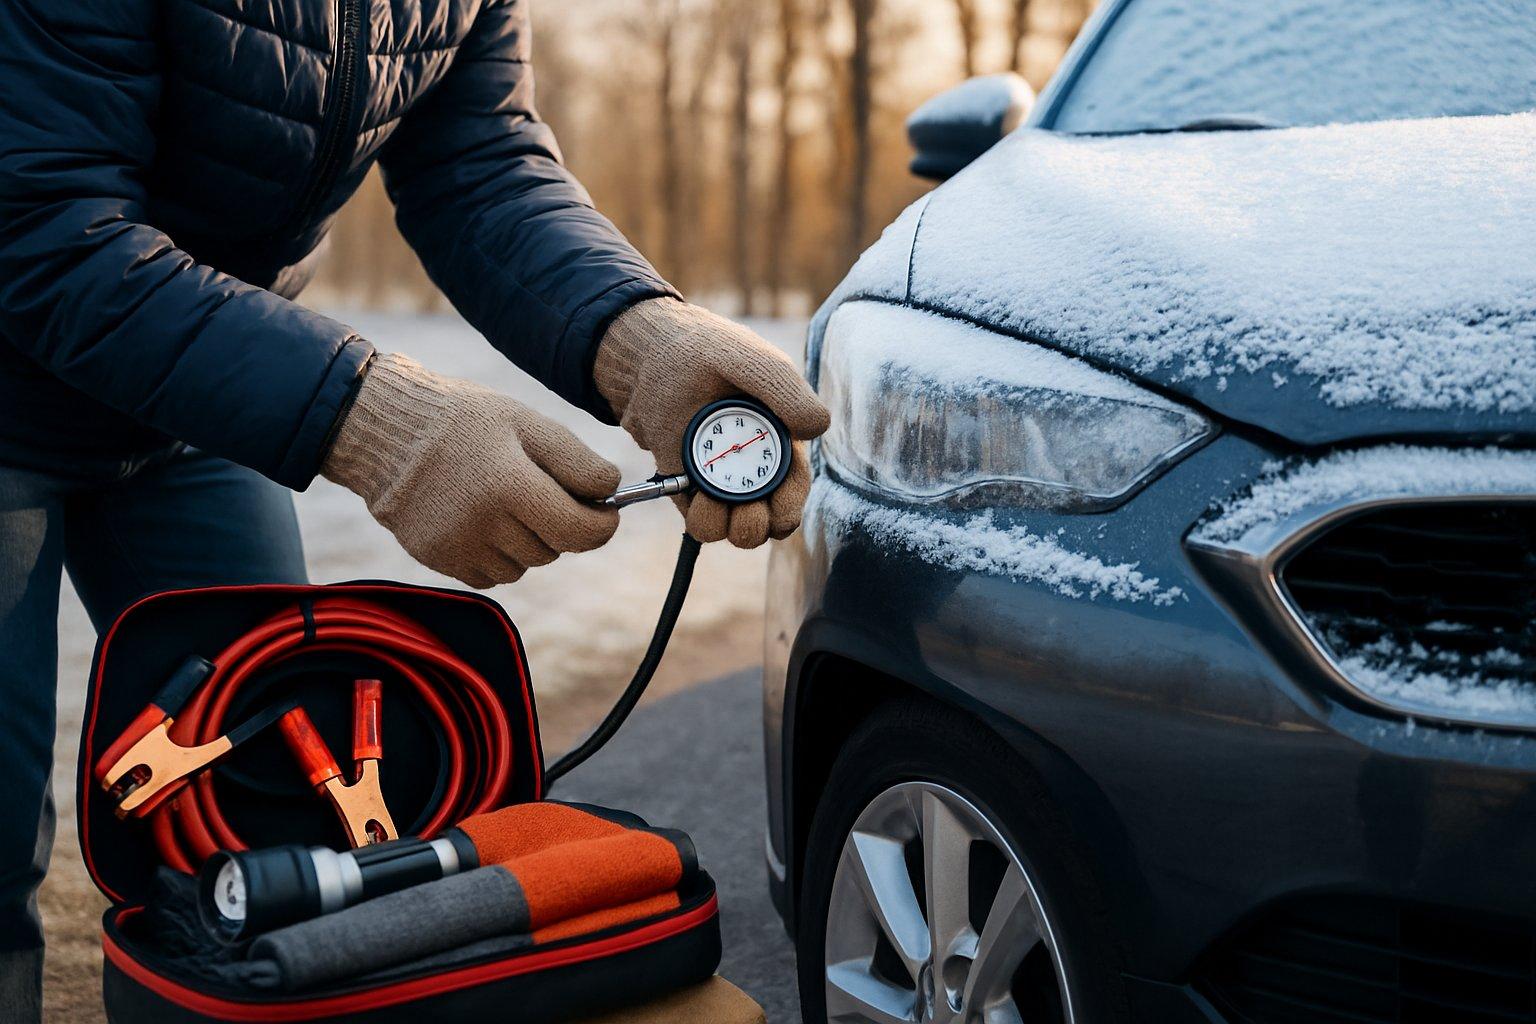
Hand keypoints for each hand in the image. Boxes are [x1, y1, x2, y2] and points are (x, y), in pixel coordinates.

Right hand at [323, 353, 619, 587]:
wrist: (384, 433)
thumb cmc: (462, 421)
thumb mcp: (525, 422)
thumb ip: (575, 459)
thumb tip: (612, 492)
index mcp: (509, 484)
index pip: (579, 531)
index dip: (602, 525)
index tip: (605, 512)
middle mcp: (483, 524)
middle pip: (554, 549)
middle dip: (561, 524)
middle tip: (542, 490)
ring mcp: (458, 547)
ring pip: (525, 565)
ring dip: (529, 540)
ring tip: (504, 499)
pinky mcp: (439, 561)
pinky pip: (493, 575)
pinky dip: (498, 553)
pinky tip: (480, 517)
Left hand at [594, 299, 829, 547]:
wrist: (651, 355)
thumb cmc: (710, 351)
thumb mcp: (758, 364)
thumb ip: (789, 394)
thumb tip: (818, 430)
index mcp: (780, 440)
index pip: (795, 488)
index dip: (791, 507)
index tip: (779, 511)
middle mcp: (754, 467)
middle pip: (770, 521)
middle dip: (762, 525)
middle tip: (750, 513)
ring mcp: (720, 482)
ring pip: (737, 530)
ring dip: (733, 528)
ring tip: (716, 502)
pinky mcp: (687, 489)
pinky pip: (701, 523)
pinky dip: (702, 519)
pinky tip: (697, 496)